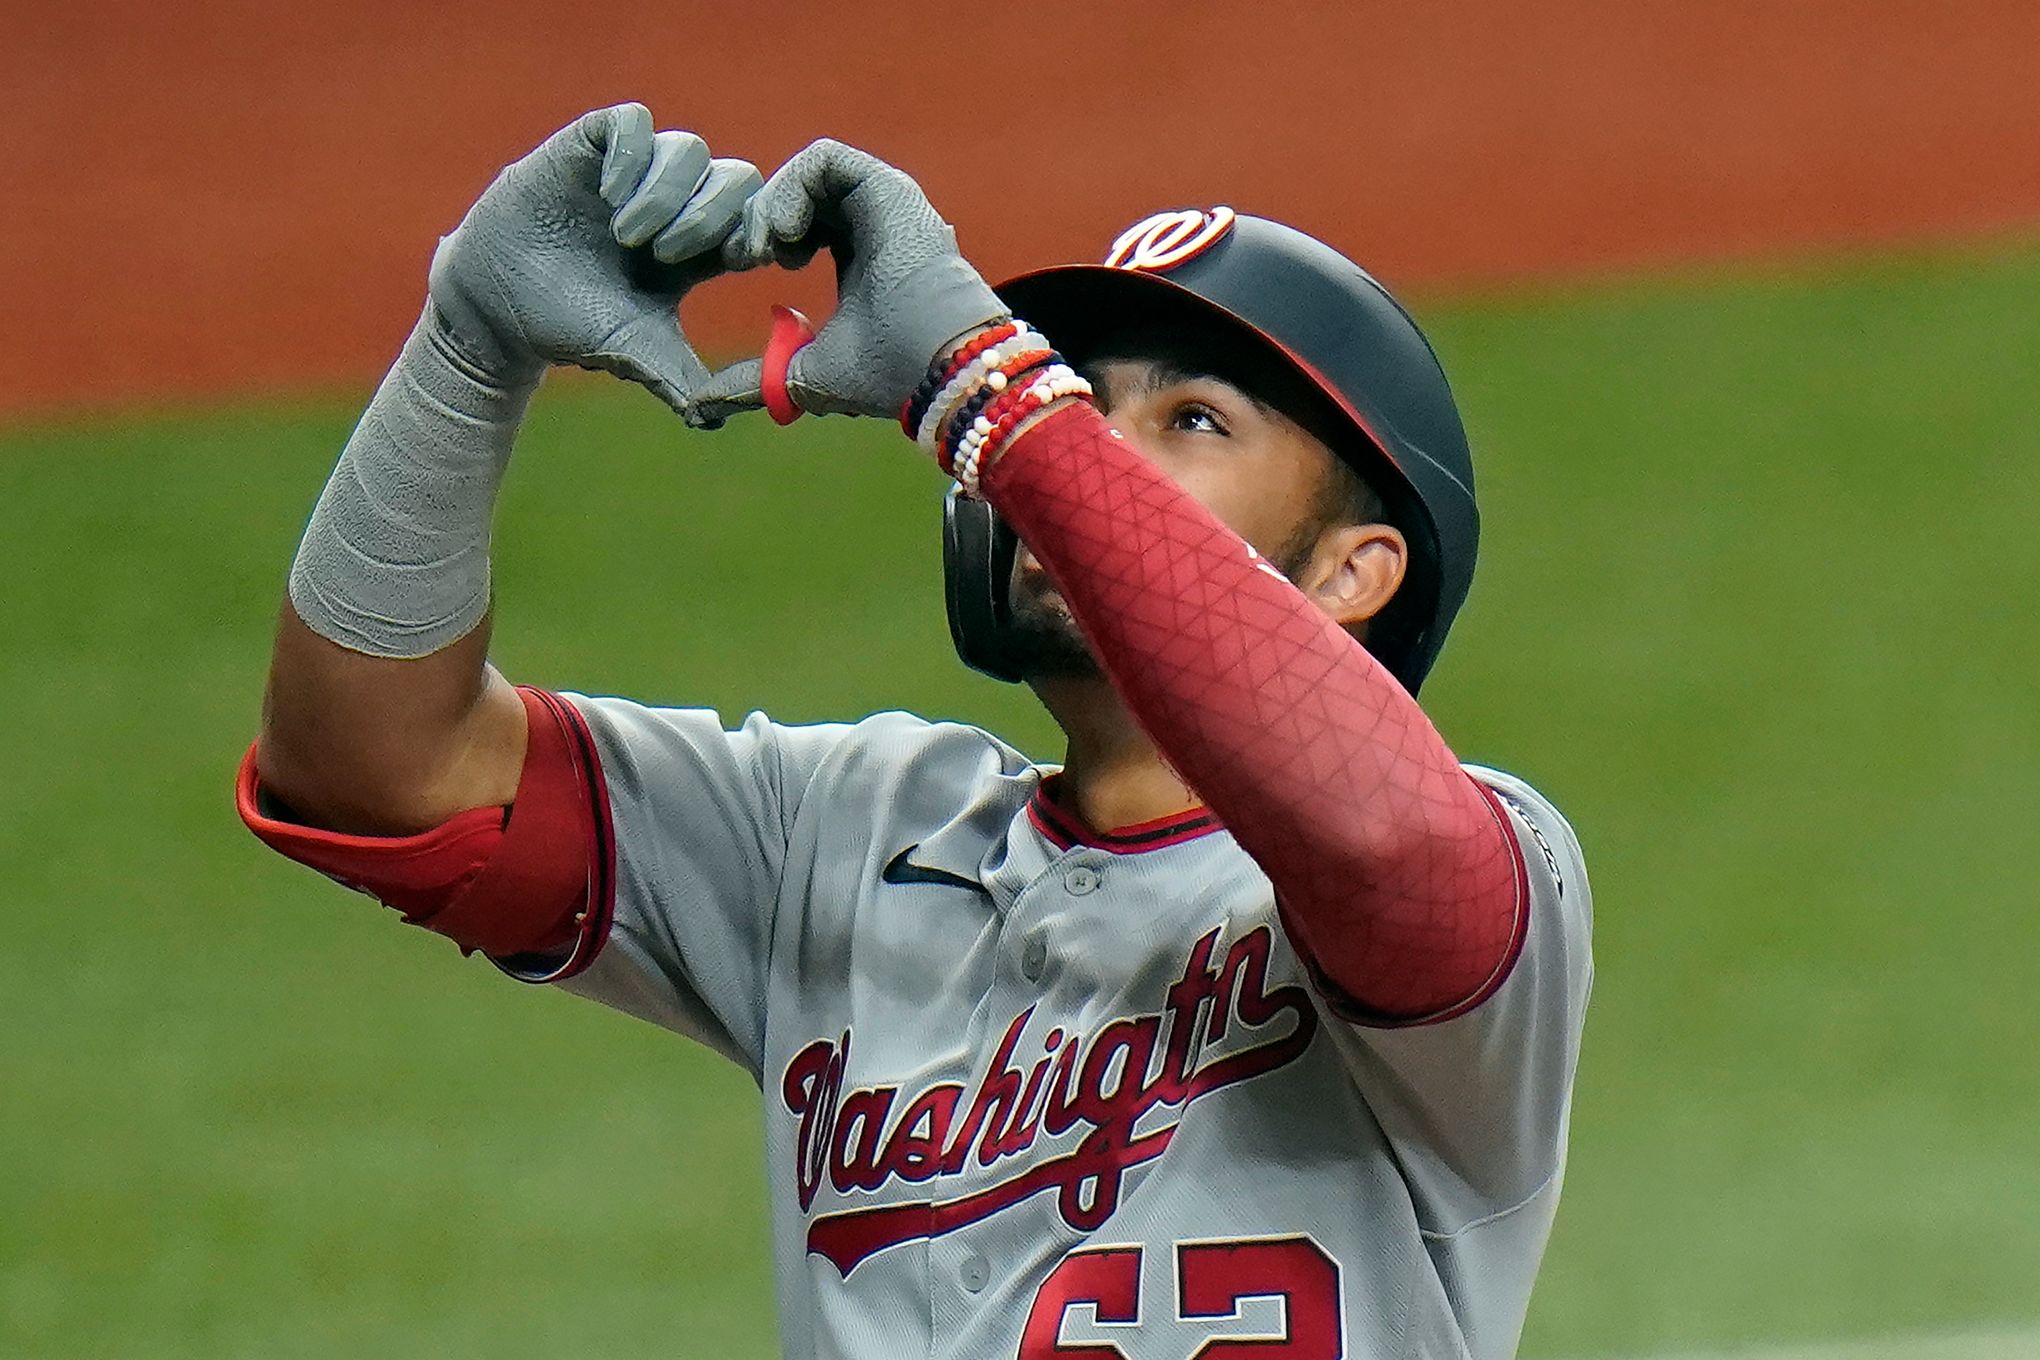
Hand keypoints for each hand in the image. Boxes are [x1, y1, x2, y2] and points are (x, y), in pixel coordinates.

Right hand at [426, 102, 761, 411]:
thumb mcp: (634, 351)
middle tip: (667, 256)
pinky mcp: (591, 146)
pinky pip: (634, 120)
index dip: (758, 233)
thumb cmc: (571, 326)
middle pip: (735, 178)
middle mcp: (674, 203)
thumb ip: (679, 378)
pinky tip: (609, 194)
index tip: (743, 261)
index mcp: (698, 248)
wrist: (497, 307)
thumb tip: (718, 419)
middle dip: (711, 217)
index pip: (754, 219)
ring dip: (667, 195)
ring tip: (627, 236)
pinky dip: (632, 154)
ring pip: (689, 149)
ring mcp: (634, 170)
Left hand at [686, 139, 1008, 427]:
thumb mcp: (803, 373)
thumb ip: (756, 379)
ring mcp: (882, 201)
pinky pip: (825, 159)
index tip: (740, 267)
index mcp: (858, 259)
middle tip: (742, 257)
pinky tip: (787, 234)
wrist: (933, 366)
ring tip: (763, 249)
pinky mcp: (886, 186)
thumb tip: (703, 404)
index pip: (798, 225)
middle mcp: (873, 224)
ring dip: (770, 204)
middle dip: (757, 219)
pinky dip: (793, 188)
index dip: (759, 237)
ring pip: (807, 173)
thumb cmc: (884, 374)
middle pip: (796, 194)